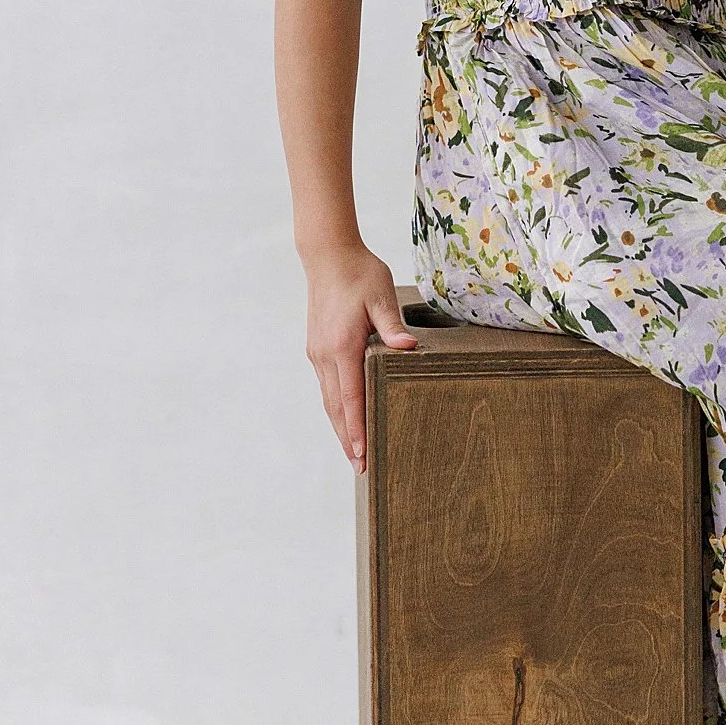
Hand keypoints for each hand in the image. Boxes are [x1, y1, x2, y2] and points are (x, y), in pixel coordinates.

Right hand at [302, 246, 416, 470]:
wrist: (328, 255)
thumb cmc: (360, 273)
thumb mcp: (382, 296)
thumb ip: (393, 325)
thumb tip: (408, 349)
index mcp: (343, 346)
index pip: (351, 397)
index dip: (357, 428)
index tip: (362, 454)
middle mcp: (325, 355)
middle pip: (337, 408)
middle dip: (348, 439)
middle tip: (360, 469)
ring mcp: (318, 353)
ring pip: (329, 400)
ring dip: (341, 427)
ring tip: (353, 452)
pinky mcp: (317, 348)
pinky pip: (327, 386)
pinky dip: (336, 408)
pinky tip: (345, 418)